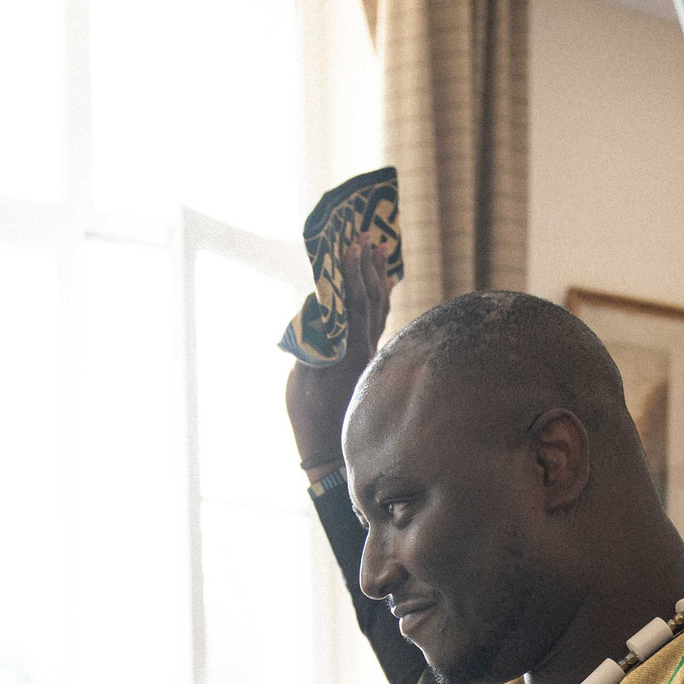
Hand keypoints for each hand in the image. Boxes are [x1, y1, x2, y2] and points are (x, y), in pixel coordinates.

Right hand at [283, 237, 393, 475]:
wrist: (331, 448)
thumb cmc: (310, 415)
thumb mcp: (301, 379)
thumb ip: (309, 344)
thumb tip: (315, 310)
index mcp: (348, 351)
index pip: (355, 303)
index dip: (354, 272)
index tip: (352, 245)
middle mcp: (366, 349)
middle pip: (373, 299)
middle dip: (368, 266)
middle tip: (366, 236)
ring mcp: (370, 353)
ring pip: (379, 308)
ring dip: (377, 277)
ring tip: (378, 249)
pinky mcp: (369, 358)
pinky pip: (378, 320)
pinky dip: (380, 297)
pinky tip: (383, 284)